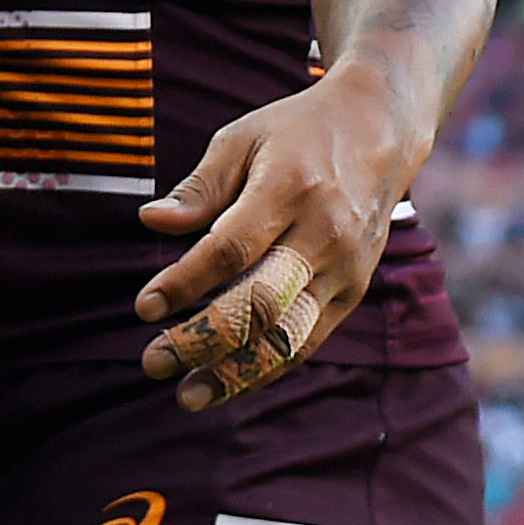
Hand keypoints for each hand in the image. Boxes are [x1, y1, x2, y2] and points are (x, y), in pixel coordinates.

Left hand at [132, 62, 422, 410]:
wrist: (379, 129)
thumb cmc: (295, 133)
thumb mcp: (240, 139)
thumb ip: (199, 188)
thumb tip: (150, 222)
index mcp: (289, 188)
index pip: (231, 249)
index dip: (185, 282)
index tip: (143, 306)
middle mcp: (324, 233)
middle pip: (262, 302)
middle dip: (205, 339)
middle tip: (154, 361)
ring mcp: (346, 267)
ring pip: (291, 334)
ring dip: (238, 372)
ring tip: (189, 395)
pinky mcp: (354, 290)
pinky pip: (310, 339)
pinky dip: (269, 366)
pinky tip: (228, 381)